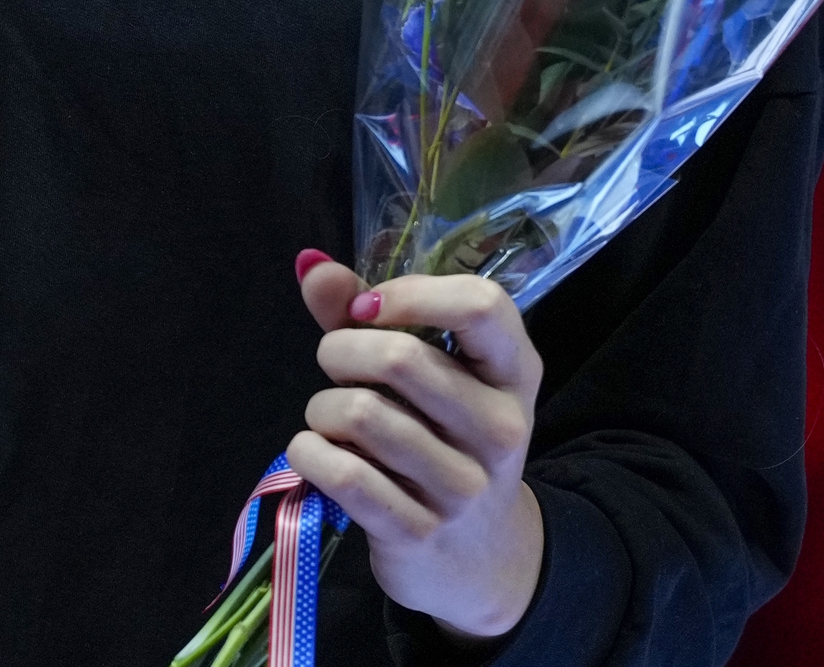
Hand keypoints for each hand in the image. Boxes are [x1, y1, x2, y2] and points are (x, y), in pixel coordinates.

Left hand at [292, 257, 544, 642]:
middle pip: (401, 357)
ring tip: (328, 417)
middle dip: (341, 350)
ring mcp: (462, 486)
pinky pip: (342, 474)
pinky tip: (315, 451)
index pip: (481, 305)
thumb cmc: (444, 440)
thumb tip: (309, 265)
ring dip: (322, 408)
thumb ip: (368, 315)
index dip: (410, 293)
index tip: (366, 307)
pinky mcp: (418, 532)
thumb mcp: (432, 375)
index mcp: (514, 372)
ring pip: (361, 414)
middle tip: (334, 365)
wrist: (479, 557)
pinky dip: (309, 452)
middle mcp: (500, 427)